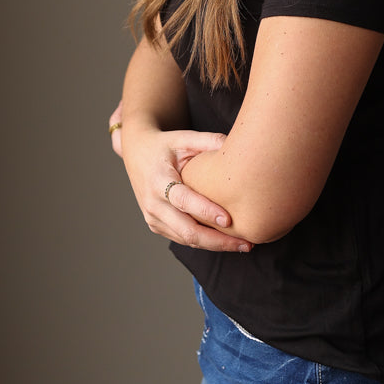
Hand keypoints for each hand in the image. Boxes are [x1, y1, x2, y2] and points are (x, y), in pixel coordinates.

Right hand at [108, 102, 252, 252]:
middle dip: (218, 241)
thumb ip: (210, 141)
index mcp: (158, 180)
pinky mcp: (156, 225)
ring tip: (243, 244)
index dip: (205, 211)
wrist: (137, 154)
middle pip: (186, 230)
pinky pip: (182, 238)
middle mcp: (153, 203)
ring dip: (215, 245)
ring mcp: (152, 217)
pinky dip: (205, 242)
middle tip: (246, 243)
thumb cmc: (165, 145)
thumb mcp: (184, 138)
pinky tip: (226, 241)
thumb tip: (240, 144)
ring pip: (186, 239)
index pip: (183, 200)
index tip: (228, 220)